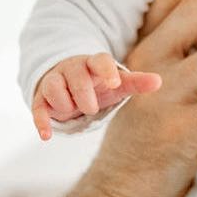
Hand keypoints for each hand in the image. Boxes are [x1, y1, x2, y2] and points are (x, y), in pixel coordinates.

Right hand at [32, 53, 161, 140]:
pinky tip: (47, 136)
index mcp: (93, 64)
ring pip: (54, 88)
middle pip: (77, 78)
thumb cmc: (98, 83)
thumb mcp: (117, 84)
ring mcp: (54, 82)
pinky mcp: (41, 99)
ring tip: (72, 109)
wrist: (67, 82)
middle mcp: (72, 69)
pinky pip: (37, 108)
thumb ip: (136, 82)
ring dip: (64, 105)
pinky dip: (42, 122)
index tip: (114, 83)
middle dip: (85, 96)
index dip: (107, 71)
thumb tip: (159, 81)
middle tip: (90, 108)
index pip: (100, 60)